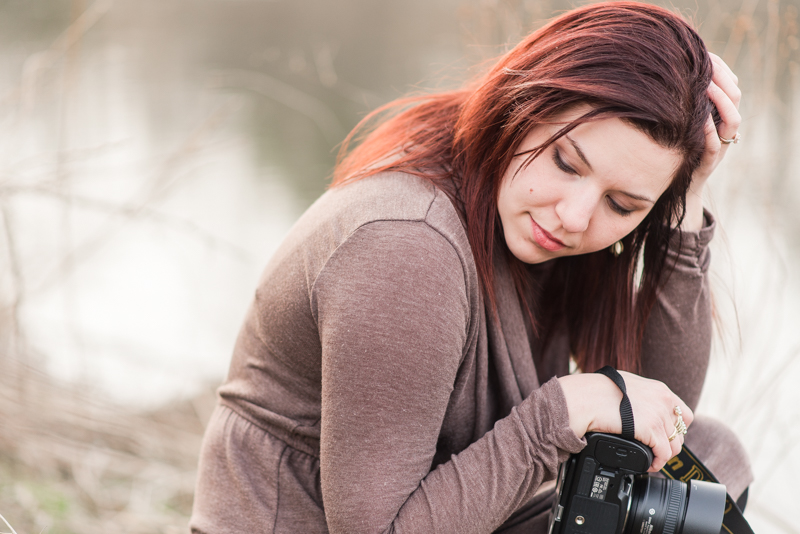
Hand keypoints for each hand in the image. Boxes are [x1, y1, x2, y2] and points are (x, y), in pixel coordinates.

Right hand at [558, 371, 693, 471]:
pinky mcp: (652, 429)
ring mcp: (659, 414)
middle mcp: (664, 400)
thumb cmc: (596, 391)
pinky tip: (649, 464)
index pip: (683, 413)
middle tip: (656, 449)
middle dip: (669, 443)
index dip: (674, 428)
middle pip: (680, 432)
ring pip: (674, 445)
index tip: (664, 435)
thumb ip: (640, 395)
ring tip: (652, 459)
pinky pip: (663, 454)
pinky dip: (657, 462)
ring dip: (663, 455)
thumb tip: (638, 406)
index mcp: (659, 389)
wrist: (585, 398)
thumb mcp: (625, 384)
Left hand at [681, 53, 740, 230]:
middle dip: (722, 79)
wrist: (672, 186)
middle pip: (735, 97)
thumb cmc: (671, 147)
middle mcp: (723, 128)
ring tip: (706, 86)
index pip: (730, 84)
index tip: (705, 53)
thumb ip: (677, 99)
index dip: (721, 68)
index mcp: (718, 114)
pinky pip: (715, 144)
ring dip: (721, 101)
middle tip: (705, 65)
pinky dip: (709, 129)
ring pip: (733, 119)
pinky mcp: (707, 162)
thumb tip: (663, 69)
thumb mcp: (676, 119)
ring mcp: (719, 145)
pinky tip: (698, 117)